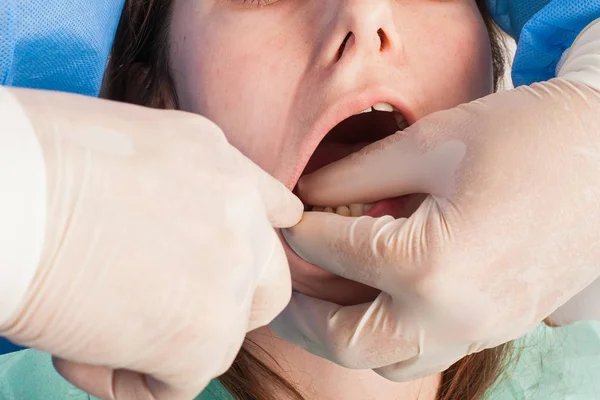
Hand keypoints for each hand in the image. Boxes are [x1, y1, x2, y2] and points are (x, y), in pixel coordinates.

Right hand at [0, 88, 302, 398]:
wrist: (2, 193)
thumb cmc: (31, 164)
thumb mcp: (127, 148)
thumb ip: (176, 190)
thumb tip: (169, 237)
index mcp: (219, 162)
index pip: (275, 212)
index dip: (248, 248)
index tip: (219, 267)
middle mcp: (239, 213)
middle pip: (268, 286)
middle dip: (222, 311)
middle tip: (160, 312)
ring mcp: (230, 272)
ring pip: (220, 338)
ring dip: (159, 346)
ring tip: (85, 324)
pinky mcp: (205, 334)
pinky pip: (179, 383)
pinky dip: (127, 380)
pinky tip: (76, 347)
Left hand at [272, 78, 599, 380]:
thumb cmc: (525, 139)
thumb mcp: (429, 145)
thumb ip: (355, 174)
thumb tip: (306, 194)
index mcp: (430, 267)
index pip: (334, 253)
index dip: (298, 230)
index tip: (284, 214)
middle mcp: (452, 317)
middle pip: (346, 342)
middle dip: (302, 311)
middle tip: (280, 277)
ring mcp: (477, 330)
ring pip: (385, 361)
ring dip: (341, 329)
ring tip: (321, 288)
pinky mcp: (492, 327)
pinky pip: (422, 349)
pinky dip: (384, 329)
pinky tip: (373, 292)